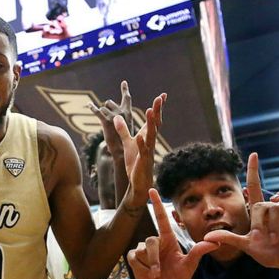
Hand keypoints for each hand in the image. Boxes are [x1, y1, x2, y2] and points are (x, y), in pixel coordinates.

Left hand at [86, 80, 131, 164]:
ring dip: (101, 115)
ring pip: (102, 109)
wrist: (120, 151)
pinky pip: (97, 111)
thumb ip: (121, 117)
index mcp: (128, 113)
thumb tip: (113, 112)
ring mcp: (114, 116)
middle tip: (108, 119)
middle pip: (109, 102)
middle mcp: (122, 112)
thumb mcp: (125, 127)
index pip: (127, 98)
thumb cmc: (122, 141)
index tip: (124, 82)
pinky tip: (88, 105)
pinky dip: (92, 108)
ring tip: (105, 125)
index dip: (125, 90)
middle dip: (106, 108)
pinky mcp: (106, 121)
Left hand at [115, 93, 165, 207]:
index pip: (153, 120)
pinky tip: (139, 137)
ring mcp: (148, 151)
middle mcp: (150, 142)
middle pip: (155, 124)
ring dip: (150, 123)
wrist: (138, 182)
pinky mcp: (143, 161)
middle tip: (159, 98)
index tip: (162, 95)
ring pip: (151, 135)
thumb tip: (116, 117)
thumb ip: (122, 130)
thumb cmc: (135, 163)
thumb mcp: (127, 144)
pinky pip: (143, 151)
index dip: (157, 108)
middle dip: (157, 111)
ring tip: (150, 111)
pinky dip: (141, 144)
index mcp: (147, 137)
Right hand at [126, 189, 217, 278]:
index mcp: (168, 239)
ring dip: (150, 266)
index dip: (157, 204)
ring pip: (143, 251)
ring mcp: (142, 249)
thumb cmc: (176, 278)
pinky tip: (146, 274)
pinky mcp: (133, 257)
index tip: (152, 190)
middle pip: (151, 241)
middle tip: (158, 274)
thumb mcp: (189, 266)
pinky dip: (142, 269)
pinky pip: (135, 258)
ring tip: (155, 275)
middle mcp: (155, 241)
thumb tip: (215, 242)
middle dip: (154, 260)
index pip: (161, 218)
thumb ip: (199, 253)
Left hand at [203, 153, 278, 271]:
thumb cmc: (275, 254)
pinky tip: (278, 201)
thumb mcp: (248, 247)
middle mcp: (273, 208)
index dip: (253, 171)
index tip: (253, 155)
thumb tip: (206, 237)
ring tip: (273, 239)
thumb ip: (230, 239)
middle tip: (261, 239)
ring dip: (271, 224)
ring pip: (273, 206)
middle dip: (258, 223)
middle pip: (259, 205)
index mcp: (260, 214)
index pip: (254, 187)